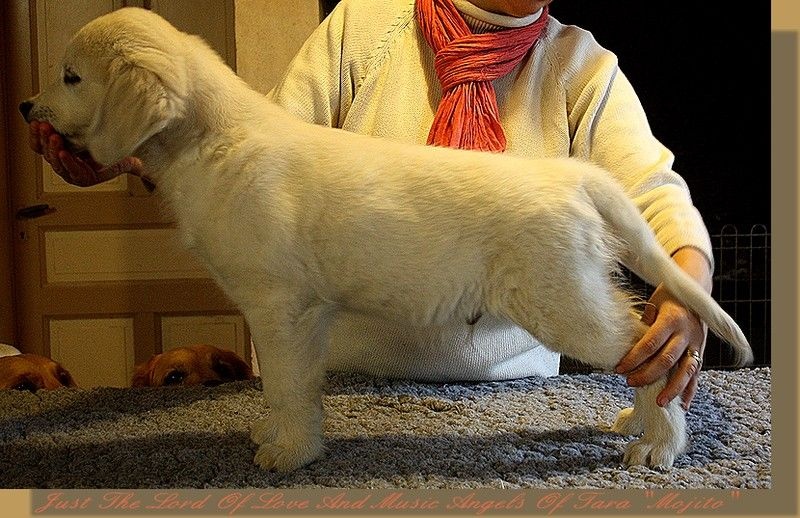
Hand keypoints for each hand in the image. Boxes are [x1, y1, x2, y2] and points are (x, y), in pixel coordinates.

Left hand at [28, 120, 142, 186]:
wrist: (101, 151)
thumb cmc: (111, 158)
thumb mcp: (123, 162)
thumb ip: (131, 165)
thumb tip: (142, 166)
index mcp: (84, 177)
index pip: (74, 173)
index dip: (68, 164)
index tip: (67, 153)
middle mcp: (69, 170)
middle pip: (55, 162)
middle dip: (53, 148)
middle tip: (54, 135)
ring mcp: (58, 159)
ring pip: (45, 153)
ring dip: (43, 140)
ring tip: (45, 126)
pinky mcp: (51, 148)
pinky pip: (37, 145)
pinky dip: (35, 136)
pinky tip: (35, 125)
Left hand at [615, 248, 711, 410]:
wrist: (697, 289)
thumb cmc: (668, 296)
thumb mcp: (654, 303)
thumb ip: (643, 323)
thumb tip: (624, 343)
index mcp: (672, 319)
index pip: (650, 344)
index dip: (634, 358)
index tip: (619, 369)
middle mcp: (687, 332)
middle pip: (666, 359)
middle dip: (647, 374)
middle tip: (630, 383)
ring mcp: (697, 343)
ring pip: (686, 371)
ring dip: (672, 389)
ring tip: (659, 403)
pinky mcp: (702, 351)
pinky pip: (697, 374)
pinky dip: (690, 390)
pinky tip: (683, 405)